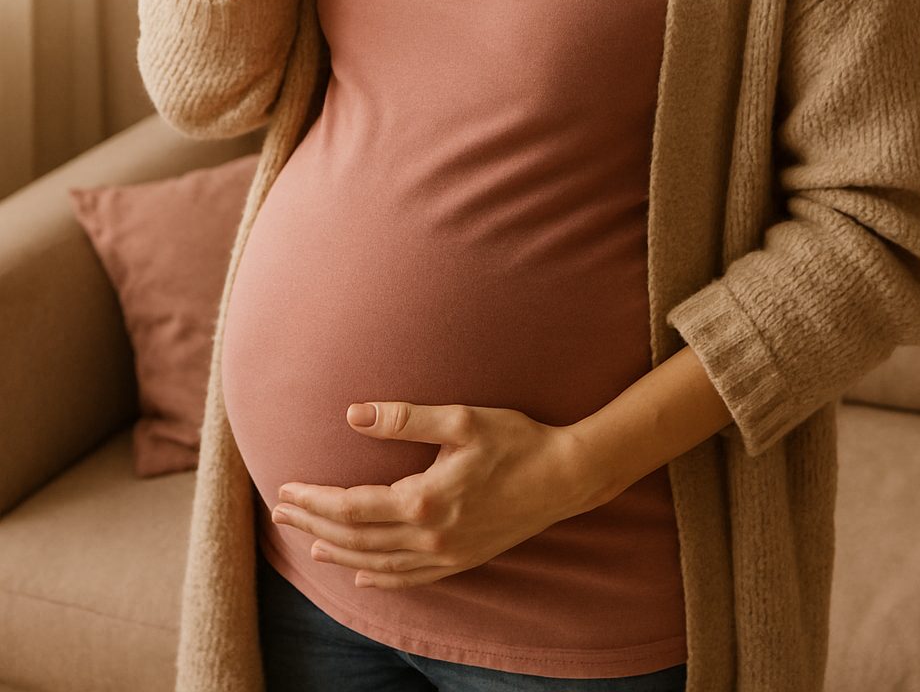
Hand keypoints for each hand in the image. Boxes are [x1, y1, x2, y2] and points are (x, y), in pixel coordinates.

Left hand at [272, 401, 591, 590]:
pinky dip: (380, 578)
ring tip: (310, 542)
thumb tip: (353, 414)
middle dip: (314, 524)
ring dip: (339, 552)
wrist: (565, 477)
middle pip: (356, 537)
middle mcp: (431, 536)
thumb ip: (405, 418)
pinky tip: (361, 575)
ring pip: (378, 562)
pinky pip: (409, 578)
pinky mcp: (462, 560)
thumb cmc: (515, 439)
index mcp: (424, 499)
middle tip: (281, 512)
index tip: (286, 488)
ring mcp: (447, 554)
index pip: (352, 506)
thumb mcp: (461, 418)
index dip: (314, 500)